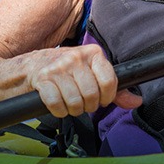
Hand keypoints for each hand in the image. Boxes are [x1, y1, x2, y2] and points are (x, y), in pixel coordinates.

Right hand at [21, 44, 142, 116]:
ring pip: (76, 102)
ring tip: (68, 104)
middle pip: (92, 95)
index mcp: (91, 52)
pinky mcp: (42, 79)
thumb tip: (136, 101)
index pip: (110, 81)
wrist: (27, 68)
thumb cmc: (62, 71)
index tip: (100, 99)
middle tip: (81, 103)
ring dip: (72, 110)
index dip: (106, 97)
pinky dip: (58, 111)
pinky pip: (57, 104)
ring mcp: (57, 67)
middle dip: (87, 106)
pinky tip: (56, 105)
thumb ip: (113, 89)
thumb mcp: (89, 73)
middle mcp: (75, 56)